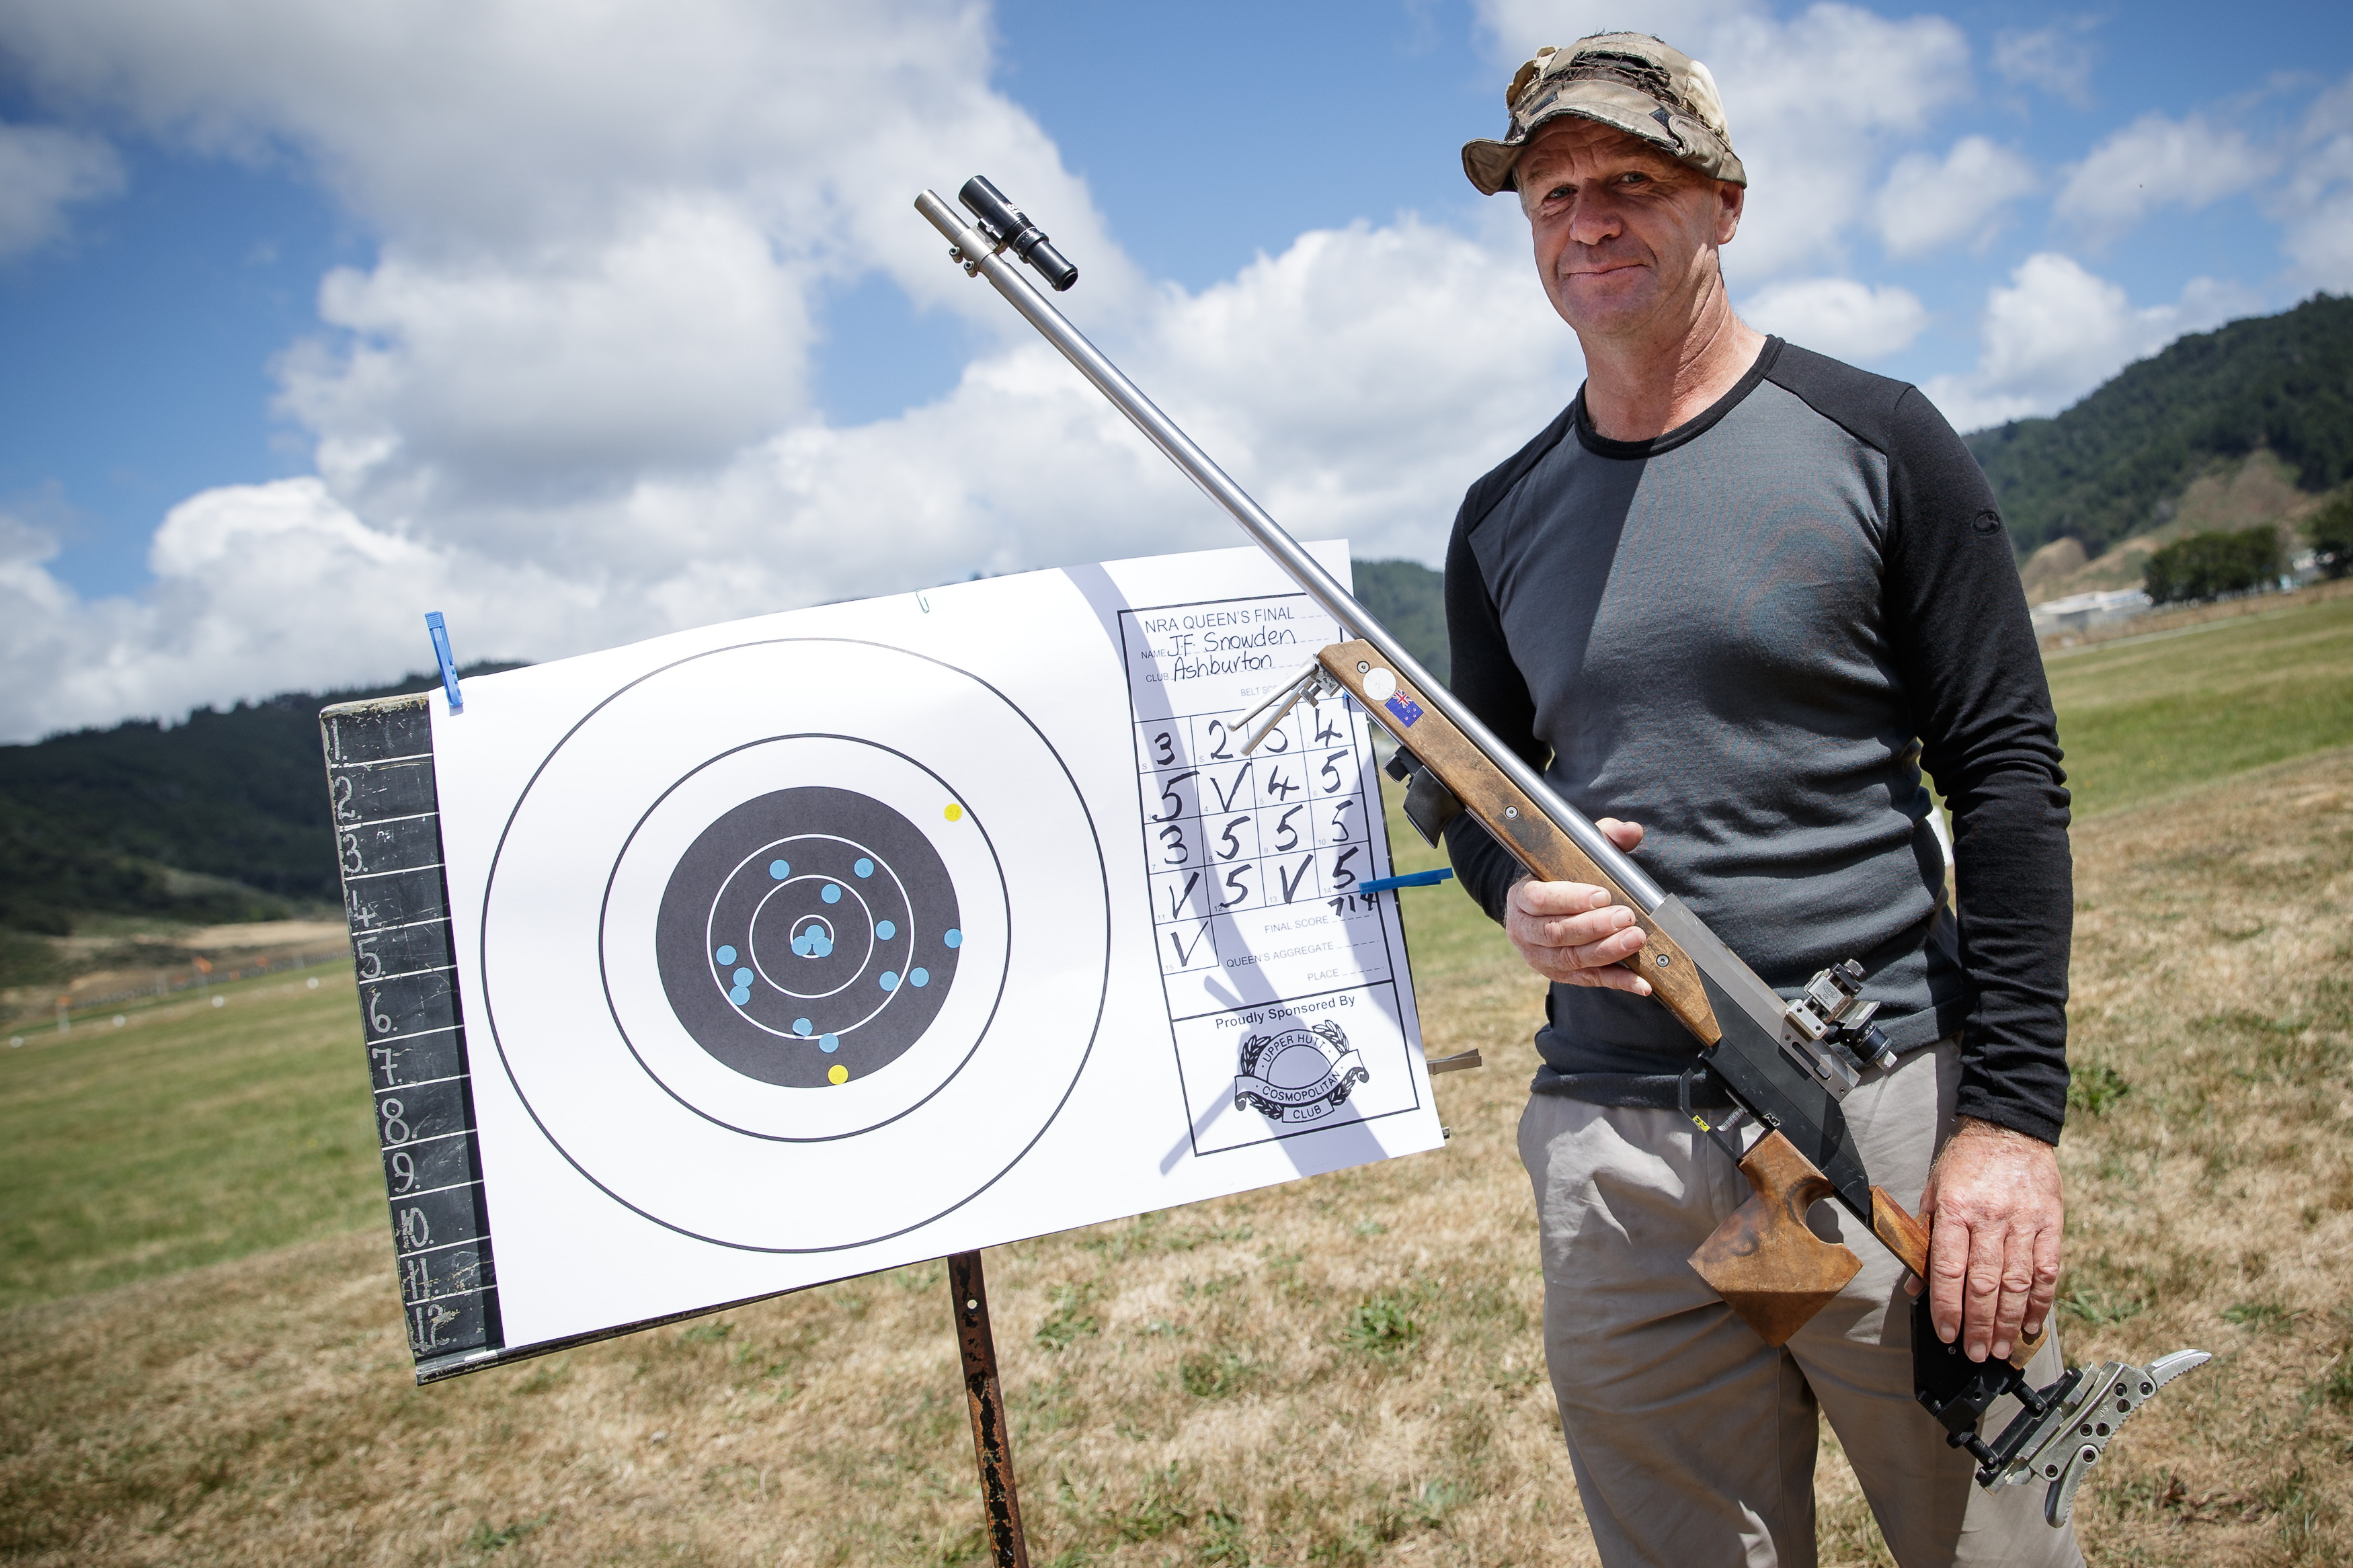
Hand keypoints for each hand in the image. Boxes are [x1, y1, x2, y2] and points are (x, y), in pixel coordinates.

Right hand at [1501, 818, 1650, 995]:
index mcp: (1521, 896)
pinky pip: (1589, 980)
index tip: (1603, 895)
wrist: (1543, 907)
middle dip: (1594, 927)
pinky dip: (1617, 981)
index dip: (1570, 899)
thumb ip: (1603, 838)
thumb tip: (1631, 831)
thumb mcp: (1576, 852)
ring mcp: (1539, 957)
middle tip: (1626, 917)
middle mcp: (1523, 930)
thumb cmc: (1562, 877)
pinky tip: (1641, 983)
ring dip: (1606, 951)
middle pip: (1556, 932)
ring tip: (1636, 939)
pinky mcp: (1559, 975)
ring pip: (1571, 959)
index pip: (1539, 899)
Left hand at [1909, 1117, 2063, 1361]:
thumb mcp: (1932, 1193)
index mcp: (1955, 1210)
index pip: (1949, 1269)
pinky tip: (2034, 1325)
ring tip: (2003, 1349)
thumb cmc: (1965, 1162)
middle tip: (1977, 1353)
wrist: (2008, 1128)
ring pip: (2018, 1283)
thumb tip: (1915, 1287)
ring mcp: (2024, 1222)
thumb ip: (1924, 1240)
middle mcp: (1990, 1219)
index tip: (1946, 1334)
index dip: (1947, 1307)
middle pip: (1985, 1283)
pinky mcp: (2050, 1224)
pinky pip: (2048, 1270)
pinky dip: (2041, 1302)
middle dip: (1980, 1325)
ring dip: (2011, 1323)